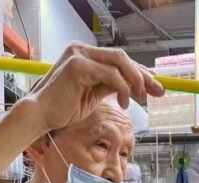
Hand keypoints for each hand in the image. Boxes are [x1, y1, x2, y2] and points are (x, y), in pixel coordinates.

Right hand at [24, 42, 164, 133]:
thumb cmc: (61, 109)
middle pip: (122, 57)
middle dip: (143, 75)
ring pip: (119, 61)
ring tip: (141, 98)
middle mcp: (81, 50)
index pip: (117, 60)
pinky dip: (122, 88)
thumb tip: (133, 86)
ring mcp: (79, 55)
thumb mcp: (92, 94)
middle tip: (158, 91)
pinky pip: (111, 74)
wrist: (40, 116)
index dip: (138, 72)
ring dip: (135, 80)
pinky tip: (123, 102)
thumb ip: (109, 85)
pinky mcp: (78, 65)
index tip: (154, 85)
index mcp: (84, 54)